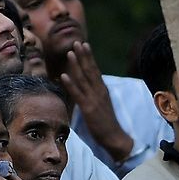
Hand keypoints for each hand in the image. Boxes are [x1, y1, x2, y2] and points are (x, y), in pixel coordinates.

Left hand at [59, 41, 132, 161]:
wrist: (115, 138)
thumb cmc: (106, 123)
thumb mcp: (101, 104)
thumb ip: (94, 94)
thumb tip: (85, 87)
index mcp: (102, 90)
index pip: (95, 69)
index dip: (89, 57)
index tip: (83, 44)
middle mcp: (99, 91)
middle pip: (90, 70)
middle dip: (83, 55)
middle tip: (76, 42)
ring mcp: (94, 99)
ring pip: (83, 79)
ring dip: (76, 65)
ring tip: (69, 52)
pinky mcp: (88, 109)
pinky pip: (78, 94)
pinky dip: (70, 84)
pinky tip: (63, 75)